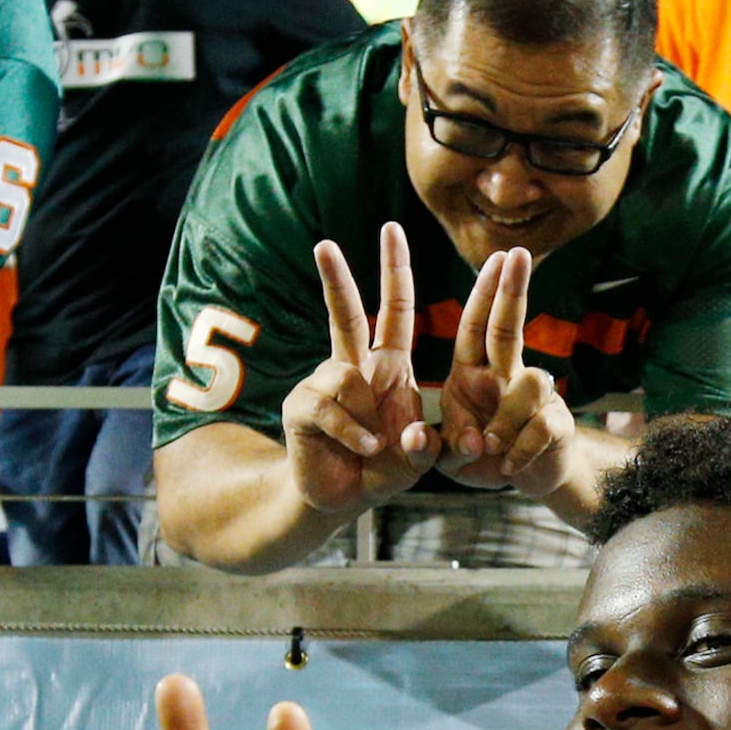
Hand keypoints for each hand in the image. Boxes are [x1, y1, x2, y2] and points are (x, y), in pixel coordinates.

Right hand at [280, 224, 434, 514]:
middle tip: (325, 244)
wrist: (341, 498)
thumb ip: (429, 446)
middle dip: (336, 278)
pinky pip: (332, 409)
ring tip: (375, 446)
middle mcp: (354, 367)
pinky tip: (363, 450)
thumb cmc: (384, 469)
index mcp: (388, 366)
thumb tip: (413, 434)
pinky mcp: (302, 407)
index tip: (393, 230)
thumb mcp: (420, 458)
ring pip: (349, 379)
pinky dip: (354, 434)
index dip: (396, 272)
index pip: (394, 311)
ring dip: (369, 418)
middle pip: (347, 314)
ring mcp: (324, 385)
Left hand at [432, 248, 575, 498]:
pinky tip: (509, 466)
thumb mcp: (446, 456)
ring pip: (531, 380)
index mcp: (471, 373)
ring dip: (508, 416)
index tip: (498, 255)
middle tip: (520, 254)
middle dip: (513, 290)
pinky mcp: (556, 422)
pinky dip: (521, 450)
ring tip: (491, 446)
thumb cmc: (479, 458)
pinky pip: (542, 424)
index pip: (476, 326)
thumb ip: (438, 449)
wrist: (527, 480)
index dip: (486, 292)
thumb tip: (468, 442)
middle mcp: (503, 376)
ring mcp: (534, 397)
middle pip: (508, 327)